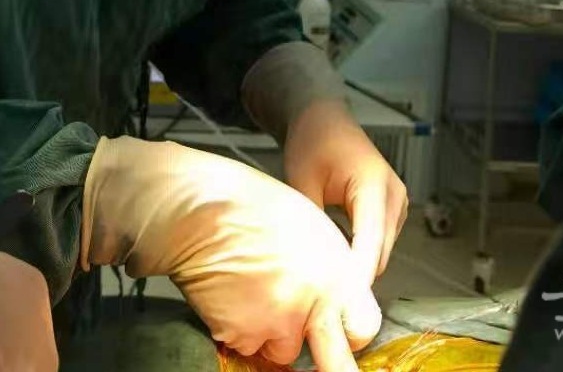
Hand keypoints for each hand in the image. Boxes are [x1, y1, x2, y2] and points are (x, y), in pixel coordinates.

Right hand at [81, 136, 381, 371]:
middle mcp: (311, 304)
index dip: (353, 333)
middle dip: (331, 361)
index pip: (364, 329)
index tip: (348, 335)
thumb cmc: (250, 206)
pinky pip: (248, 346)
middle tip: (324, 356)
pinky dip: (241, 330)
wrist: (198, 209)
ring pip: (282, 349)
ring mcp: (276, 325)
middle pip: (335, 362)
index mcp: (334, 272)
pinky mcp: (242, 337)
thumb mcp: (311, 226)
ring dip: (272, 333)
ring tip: (254, 290)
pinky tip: (233, 294)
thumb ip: (332, 270)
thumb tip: (338, 297)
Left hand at [284, 99, 407, 284]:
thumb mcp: (303, 182)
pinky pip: (378, 241)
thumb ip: (312, 226)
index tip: (339, 305)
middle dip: (354, 278)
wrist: (323, 116)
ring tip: (324, 281)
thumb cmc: (313, 140)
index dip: (356, 277)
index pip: (370, 242)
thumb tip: (309, 269)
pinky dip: (360, 253)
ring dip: (357, 266)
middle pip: (379, 253)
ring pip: (380, 251)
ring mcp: (396, 202)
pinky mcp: (391, 208)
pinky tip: (335, 258)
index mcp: (374, 184)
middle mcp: (393, 195)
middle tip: (322, 302)